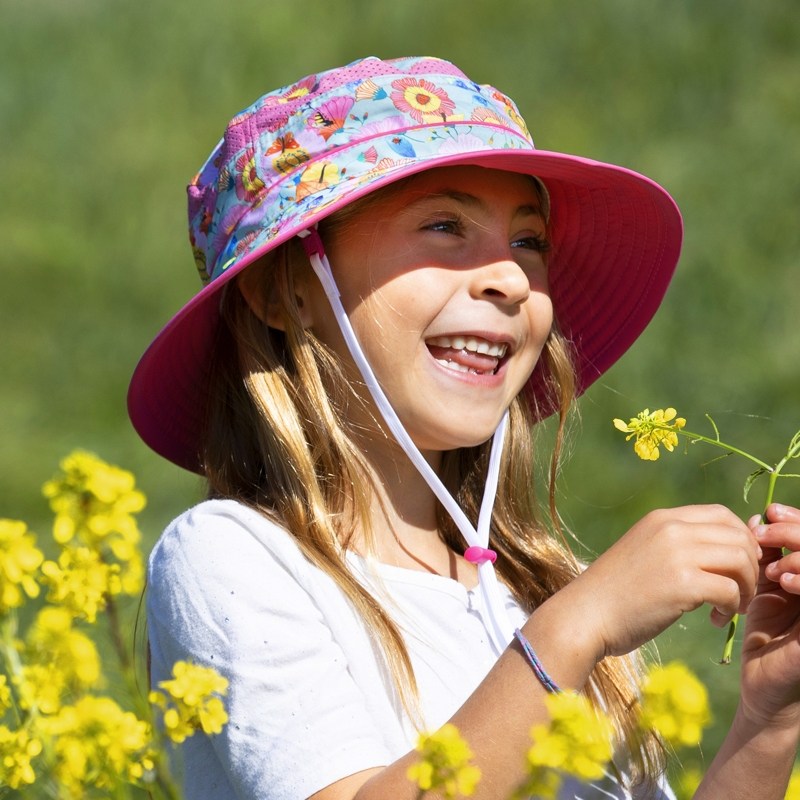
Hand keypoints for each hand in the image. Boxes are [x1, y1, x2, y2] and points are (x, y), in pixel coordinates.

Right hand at [566, 504, 759, 659]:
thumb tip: (726, 549)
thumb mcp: (647, 553)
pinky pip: (730, 590)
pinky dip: (732, 607)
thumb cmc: (615, 592)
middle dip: (750, 565)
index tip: (736, 567)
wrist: (585, 615)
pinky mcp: (682, 584)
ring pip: (741, 560)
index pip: (722, 514)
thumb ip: (680, 545)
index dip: (741, 539)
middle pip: (738, 535)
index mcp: (661, 518)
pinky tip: (714, 618)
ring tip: (730, 606)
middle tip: (739, 591)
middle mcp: (671, 528)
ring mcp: (676, 553)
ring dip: (746, 587)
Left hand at [739, 503, 799, 727]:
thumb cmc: (764, 638)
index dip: (797, 519)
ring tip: (773, 561)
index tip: (770, 511)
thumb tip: (757, 517)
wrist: (764, 688)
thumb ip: (764, 557)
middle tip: (764, 532)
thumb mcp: (761, 589)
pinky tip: (784, 580)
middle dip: (796, 531)